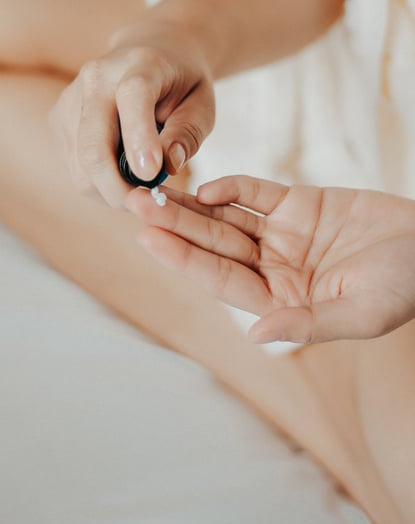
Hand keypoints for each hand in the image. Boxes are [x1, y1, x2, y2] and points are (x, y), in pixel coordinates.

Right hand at [49, 18, 214, 206]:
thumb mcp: (201, 103)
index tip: (152, 176)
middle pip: (94, 145)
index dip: (139, 139)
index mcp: (139, 64)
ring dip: (109, 190)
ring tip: (139, 187)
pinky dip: (96, 183)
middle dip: (119, 188)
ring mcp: (70, 97)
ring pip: (80, 164)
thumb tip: (169, 165)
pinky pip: (73, 166)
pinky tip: (120, 174)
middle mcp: (96, 77)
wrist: (149, 51)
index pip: (132, 98)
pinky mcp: (57, 117)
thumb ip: (187, 133)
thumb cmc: (181, 83)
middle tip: (148, 204)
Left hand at [126, 176, 414, 343]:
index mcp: (282, 301)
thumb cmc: (406, 285)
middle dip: (176, 227)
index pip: (222, 280)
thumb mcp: (363, 312)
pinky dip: (233, 188)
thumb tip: (256, 336)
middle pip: (215, 246)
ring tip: (154, 191)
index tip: (148, 238)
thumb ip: (309, 323)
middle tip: (135, 205)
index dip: (185, 259)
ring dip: (191, 206)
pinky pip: (257, 194)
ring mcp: (284, 236)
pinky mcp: (299, 205)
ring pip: (227, 219)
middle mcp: (275, 269)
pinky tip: (206, 187)